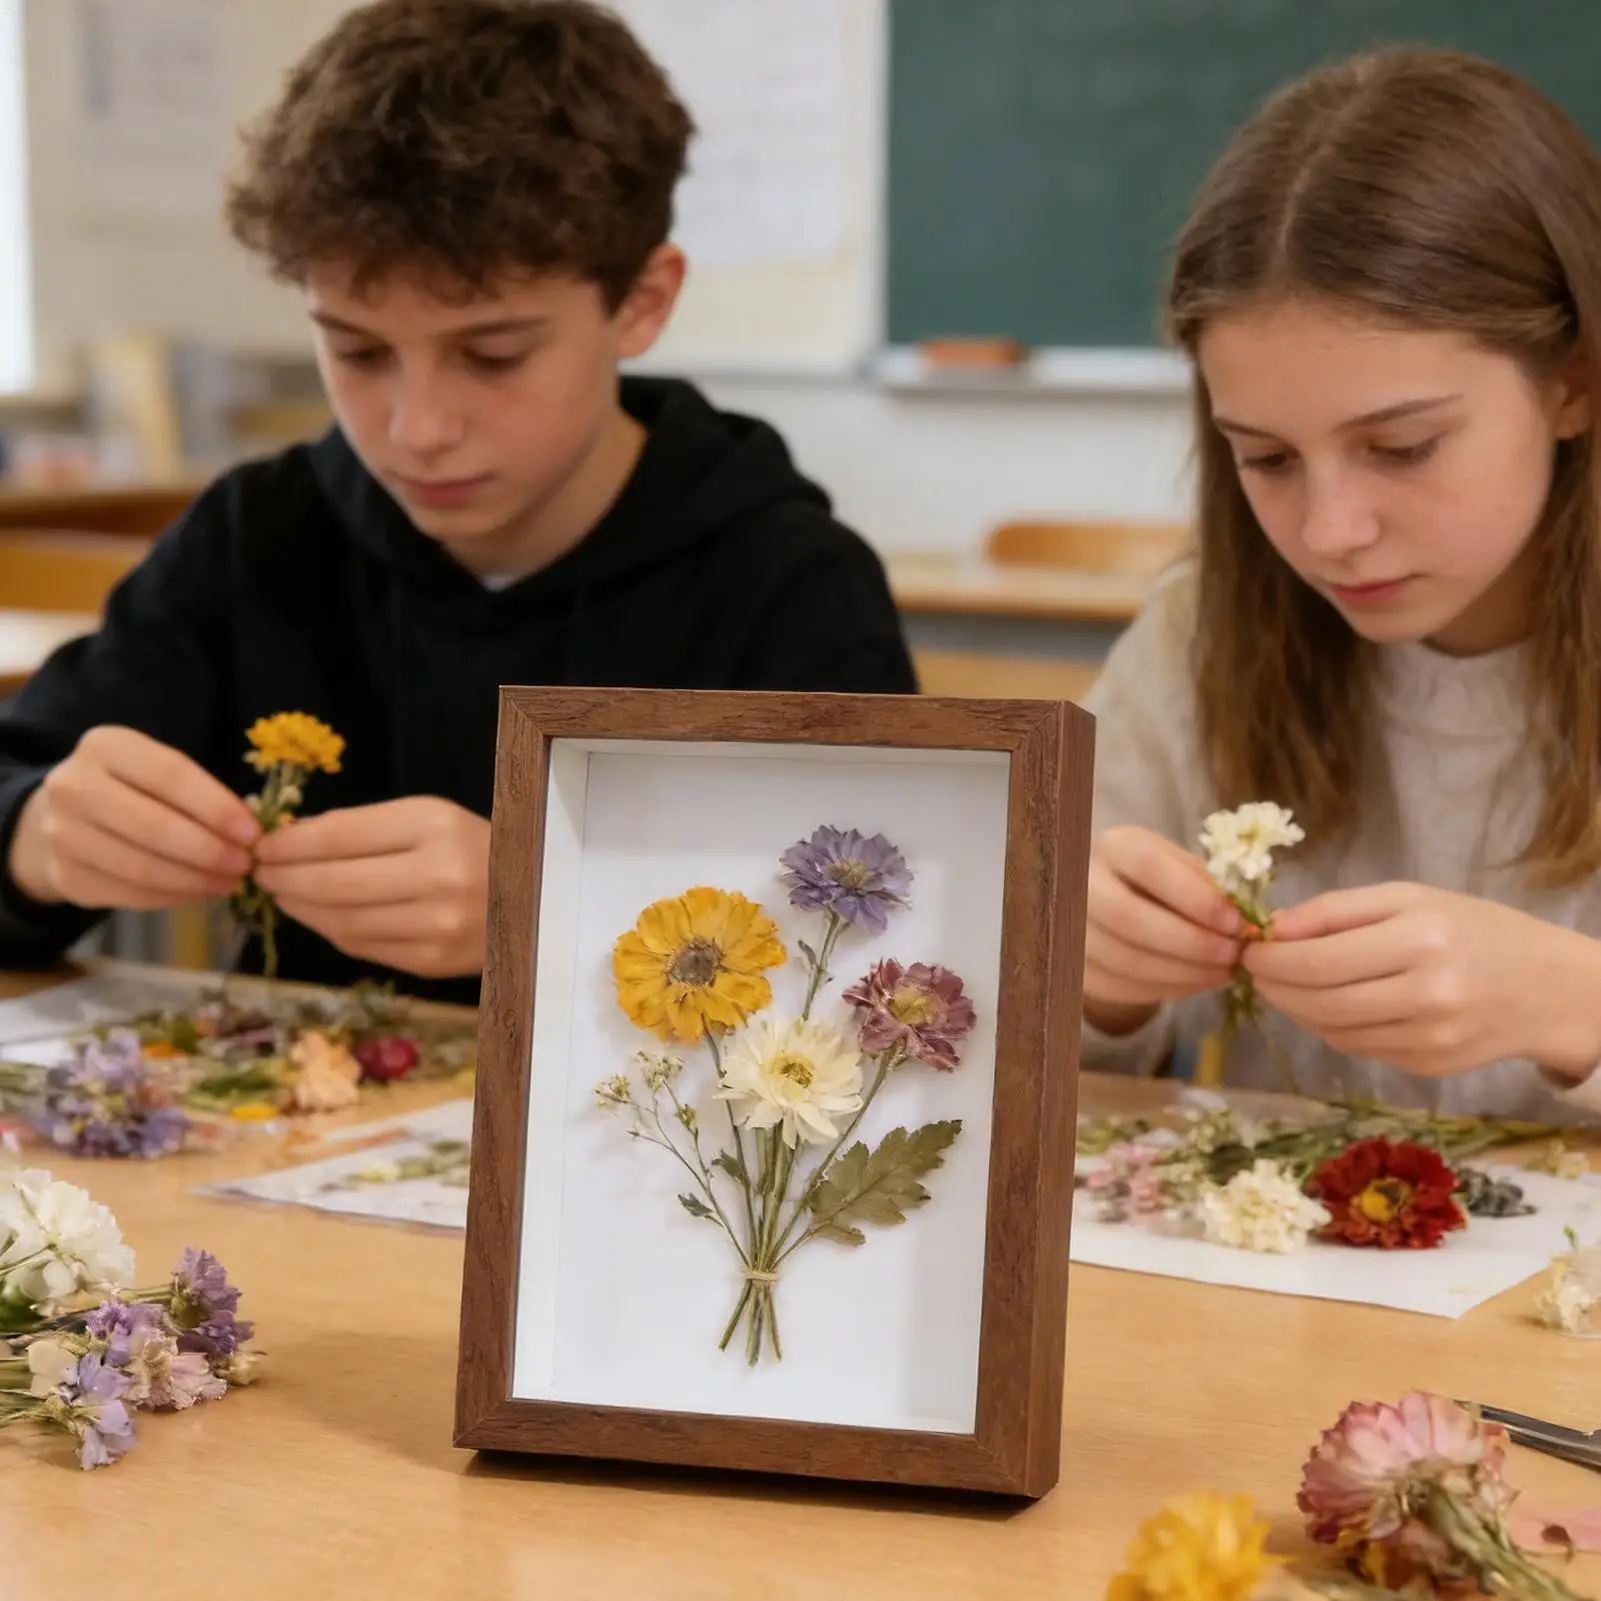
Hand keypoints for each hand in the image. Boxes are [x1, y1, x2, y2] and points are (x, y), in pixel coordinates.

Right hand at [8, 726, 258, 910]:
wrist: (67, 817)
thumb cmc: (133, 788)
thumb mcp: (157, 771)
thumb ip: (199, 792)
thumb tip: (251, 832)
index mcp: (105, 747)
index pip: (170, 775)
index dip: (217, 807)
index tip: (253, 833)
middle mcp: (74, 787)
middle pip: (153, 825)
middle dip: (209, 850)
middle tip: (246, 864)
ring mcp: (62, 834)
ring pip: (141, 867)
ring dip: (195, 880)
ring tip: (230, 882)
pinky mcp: (65, 876)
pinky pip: (129, 894)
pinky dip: (174, 897)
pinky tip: (201, 892)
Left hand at [252, 796, 489, 978]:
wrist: (535, 897)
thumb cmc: (473, 848)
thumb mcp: (427, 819)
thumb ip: (364, 828)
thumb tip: (291, 840)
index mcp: (434, 826)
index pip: (341, 835)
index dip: (290, 843)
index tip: (263, 846)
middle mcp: (438, 876)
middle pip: (335, 883)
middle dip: (285, 879)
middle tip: (262, 874)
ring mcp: (436, 925)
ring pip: (343, 921)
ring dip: (301, 909)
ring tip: (284, 895)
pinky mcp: (433, 962)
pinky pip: (363, 947)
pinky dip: (332, 932)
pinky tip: (320, 917)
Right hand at [1083, 825, 1242, 1033]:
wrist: (1109, 901)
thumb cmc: (1158, 880)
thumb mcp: (1181, 867)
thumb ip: (1208, 887)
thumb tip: (1244, 922)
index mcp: (1115, 847)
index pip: (1149, 867)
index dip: (1195, 898)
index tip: (1236, 922)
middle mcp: (1082, 884)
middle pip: (1129, 919)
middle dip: (1189, 943)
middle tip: (1232, 955)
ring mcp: (1070, 928)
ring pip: (1125, 960)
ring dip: (1183, 973)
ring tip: (1223, 972)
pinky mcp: (1075, 967)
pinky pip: (1120, 986)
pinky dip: (1166, 989)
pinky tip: (1197, 982)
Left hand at [1243, 882, 1600, 1076]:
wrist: (1544, 987)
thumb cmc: (1470, 929)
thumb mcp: (1407, 898)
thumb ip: (1335, 911)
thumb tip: (1272, 930)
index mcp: (1419, 940)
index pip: (1317, 962)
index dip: (1270, 960)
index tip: (1249, 950)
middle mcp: (1426, 994)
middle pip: (1318, 1001)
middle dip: (1273, 986)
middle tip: (1257, 971)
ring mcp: (1429, 1038)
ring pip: (1331, 1030)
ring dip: (1295, 1008)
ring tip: (1287, 985)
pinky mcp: (1428, 1067)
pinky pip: (1357, 1047)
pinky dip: (1331, 1026)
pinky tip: (1332, 1005)